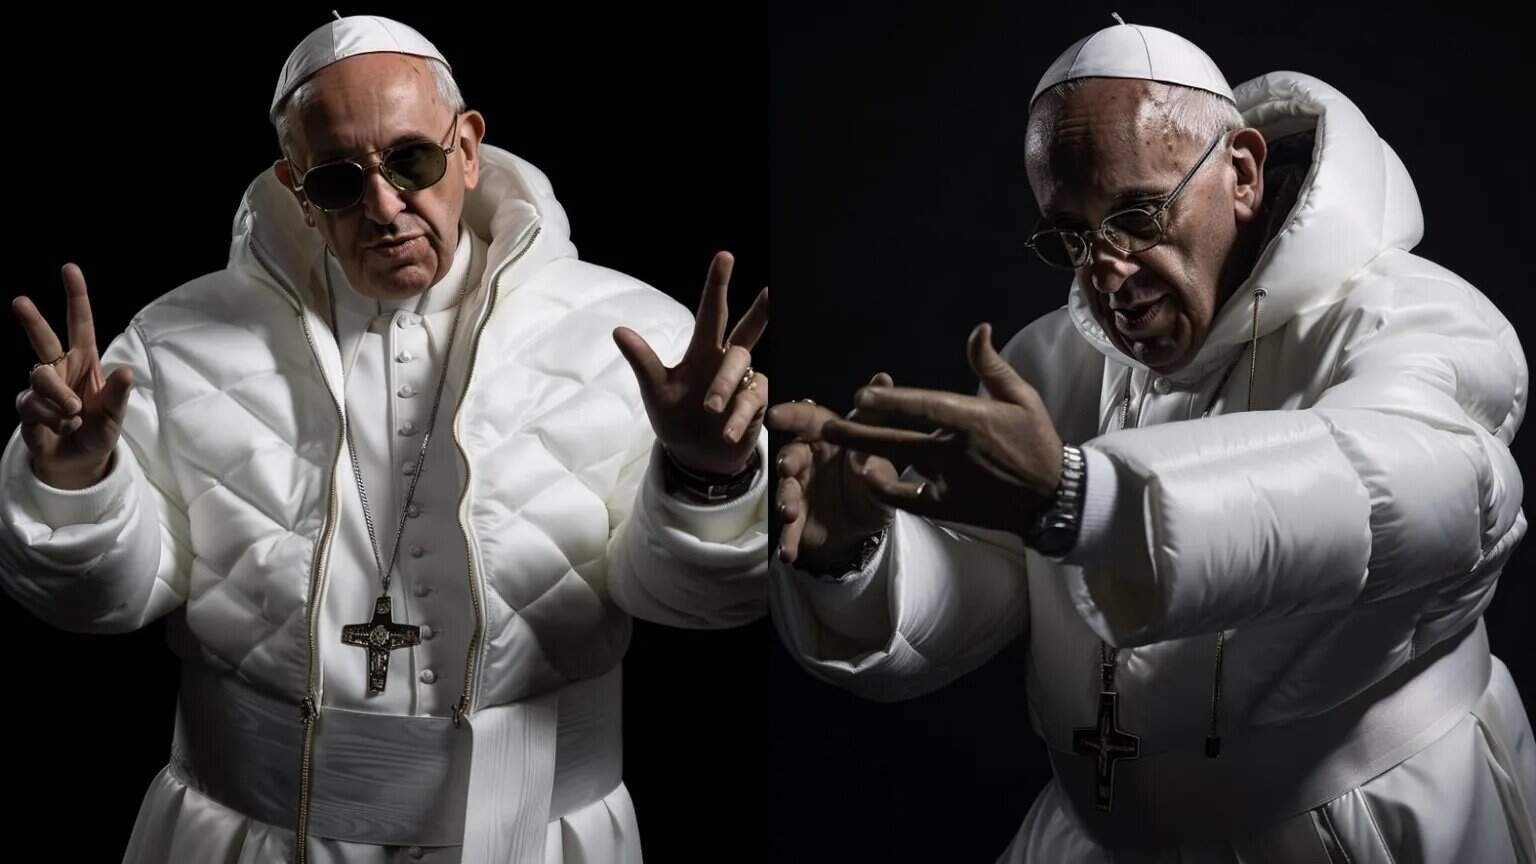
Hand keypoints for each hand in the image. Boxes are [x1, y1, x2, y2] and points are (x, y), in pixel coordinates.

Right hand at [11, 263, 132, 489]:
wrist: (77, 462)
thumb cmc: (98, 432)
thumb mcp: (115, 416)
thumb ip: (118, 395)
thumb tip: (126, 371)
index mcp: (84, 362)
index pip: (79, 324)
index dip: (75, 297)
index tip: (69, 269)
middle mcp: (60, 369)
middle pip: (43, 339)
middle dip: (32, 320)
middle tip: (19, 301)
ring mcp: (41, 387)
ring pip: (40, 378)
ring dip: (59, 398)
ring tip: (75, 415)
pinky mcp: (26, 407)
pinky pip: (34, 406)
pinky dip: (52, 419)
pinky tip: (63, 427)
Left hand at [614, 251, 768, 475]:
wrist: (695, 457)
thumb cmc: (675, 417)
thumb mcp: (655, 390)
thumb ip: (643, 361)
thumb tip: (618, 330)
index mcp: (702, 351)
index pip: (711, 312)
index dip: (718, 285)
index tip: (725, 256)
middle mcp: (726, 361)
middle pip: (747, 330)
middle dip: (759, 310)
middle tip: (770, 290)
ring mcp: (745, 383)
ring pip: (743, 367)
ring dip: (725, 386)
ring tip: (709, 409)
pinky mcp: (756, 406)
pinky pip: (751, 403)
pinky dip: (738, 419)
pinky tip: (727, 433)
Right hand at [766, 374, 898, 570]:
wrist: (869, 521)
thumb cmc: (872, 471)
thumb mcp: (879, 447)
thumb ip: (875, 417)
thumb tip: (882, 377)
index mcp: (824, 436)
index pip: (805, 420)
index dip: (789, 416)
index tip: (775, 416)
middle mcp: (805, 461)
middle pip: (790, 456)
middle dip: (787, 463)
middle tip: (788, 469)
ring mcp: (798, 492)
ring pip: (785, 494)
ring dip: (784, 502)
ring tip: (789, 514)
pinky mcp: (798, 523)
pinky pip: (790, 532)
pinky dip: (788, 541)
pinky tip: (789, 553)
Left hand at [819, 323, 1062, 538]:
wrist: (1052, 496)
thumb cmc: (1036, 440)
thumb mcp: (1020, 397)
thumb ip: (990, 364)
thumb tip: (978, 328)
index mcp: (972, 419)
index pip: (923, 407)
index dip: (889, 401)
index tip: (860, 394)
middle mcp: (956, 450)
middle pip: (898, 438)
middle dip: (860, 429)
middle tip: (827, 425)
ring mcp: (950, 480)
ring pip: (898, 464)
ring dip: (865, 454)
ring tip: (837, 446)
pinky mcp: (947, 506)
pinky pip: (908, 497)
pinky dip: (886, 488)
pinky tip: (867, 475)